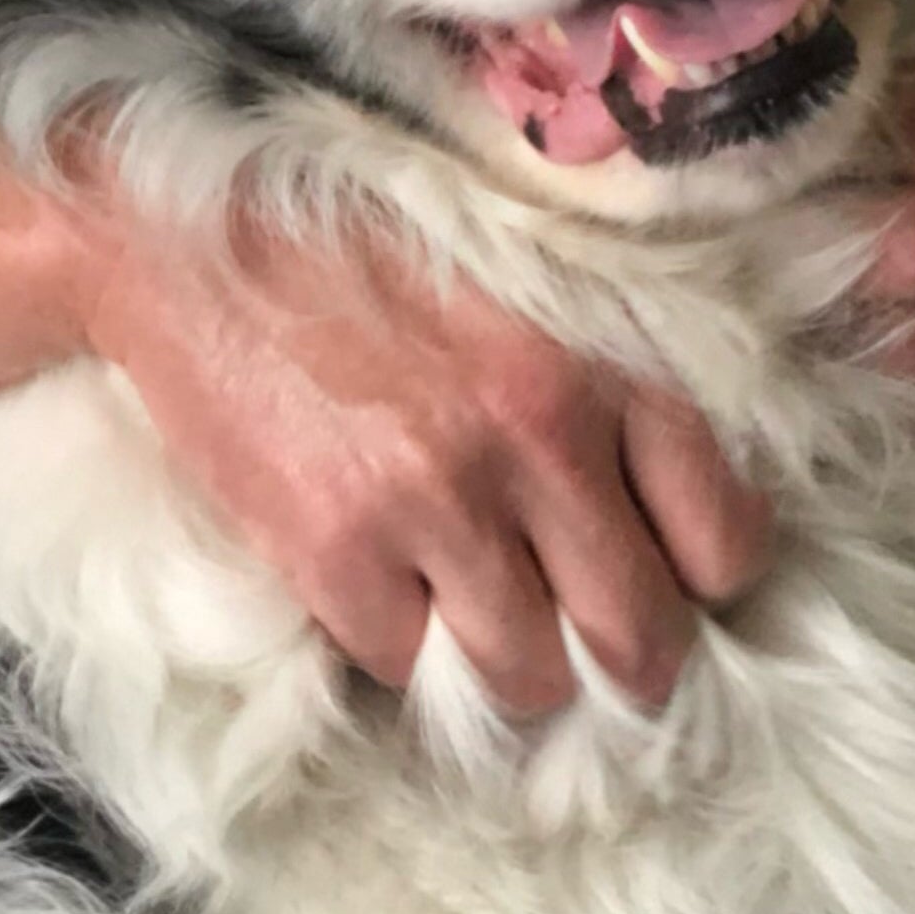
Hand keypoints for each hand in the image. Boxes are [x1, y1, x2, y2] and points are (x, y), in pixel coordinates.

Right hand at [73, 222, 772, 710]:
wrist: (188, 238)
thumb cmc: (372, 248)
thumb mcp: (538, 279)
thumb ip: (614, 381)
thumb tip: (671, 514)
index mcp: (612, 365)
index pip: (726, 540)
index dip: (703, 582)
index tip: (672, 578)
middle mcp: (543, 438)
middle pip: (641, 634)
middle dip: (625, 662)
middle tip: (593, 647)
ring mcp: (438, 500)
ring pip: (528, 675)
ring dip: (513, 671)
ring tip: (484, 625)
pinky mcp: (334, 551)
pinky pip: (406, 664)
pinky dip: (400, 645)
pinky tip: (383, 584)